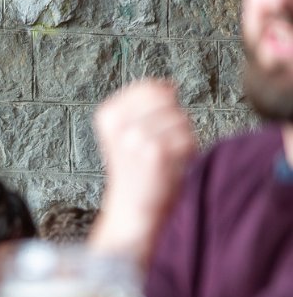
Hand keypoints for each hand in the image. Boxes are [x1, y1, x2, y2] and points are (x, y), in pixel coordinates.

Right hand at [90, 80, 196, 265]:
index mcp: (107, 115)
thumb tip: (171, 85)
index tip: (152, 127)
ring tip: (164, 158)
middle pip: (168, 100)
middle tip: (159, 146)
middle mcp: (118, 124)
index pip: (150, 87)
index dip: (163, 104)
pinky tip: (170, 167)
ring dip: (181, 139)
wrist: (132, 211)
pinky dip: (187, 153)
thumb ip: (144, 105)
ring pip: (181, 119)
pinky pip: (188, 138)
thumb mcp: (127, 132)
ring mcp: (136, 137)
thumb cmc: (136, 171)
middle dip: (172, 121)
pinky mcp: (156, 152)